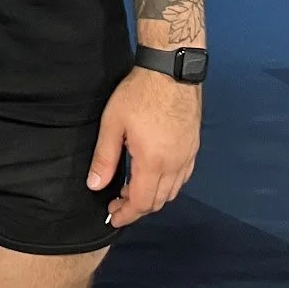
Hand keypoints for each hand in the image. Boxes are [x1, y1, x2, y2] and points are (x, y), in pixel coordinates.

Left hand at [87, 63, 201, 229]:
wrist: (171, 71)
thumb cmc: (138, 94)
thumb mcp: (113, 124)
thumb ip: (104, 158)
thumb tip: (95, 186)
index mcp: (153, 162)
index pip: (141, 203)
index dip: (126, 214)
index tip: (113, 216)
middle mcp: (175, 165)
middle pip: (159, 202)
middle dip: (137, 208)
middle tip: (117, 203)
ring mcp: (187, 156)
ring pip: (172, 192)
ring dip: (153, 198)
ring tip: (131, 190)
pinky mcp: (193, 147)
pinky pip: (183, 178)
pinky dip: (168, 186)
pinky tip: (154, 176)